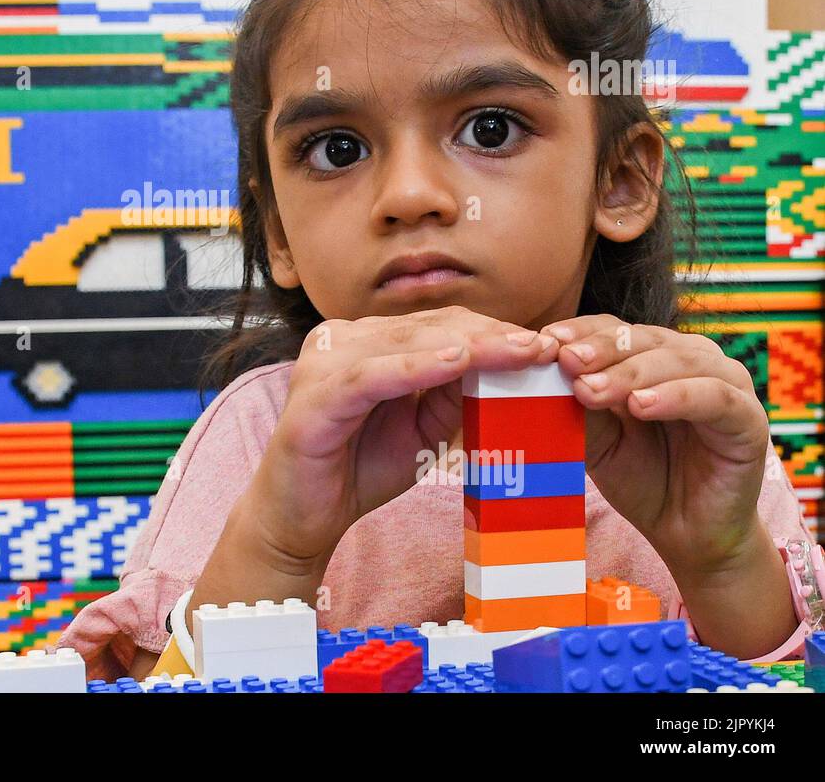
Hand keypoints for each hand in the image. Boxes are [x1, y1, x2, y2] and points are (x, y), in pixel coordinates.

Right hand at [247, 306, 558, 569]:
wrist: (301, 518)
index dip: (490, 330)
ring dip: (467, 346)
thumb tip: (502, 367)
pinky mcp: (315, 397)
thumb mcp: (421, 430)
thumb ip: (452, 397)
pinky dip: (416, 367)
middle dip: (488, 335)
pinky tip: (457, 362)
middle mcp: (341, 340)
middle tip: (540, 346)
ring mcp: (324, 364)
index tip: (542, 344)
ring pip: (405, 342)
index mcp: (364, 341)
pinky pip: (372, 375)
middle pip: (426, 326)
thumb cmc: (357, 469)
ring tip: (515, 351)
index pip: (436, 324)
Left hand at [540, 314, 769, 580]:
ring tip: (593, 389)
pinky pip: (713, 397)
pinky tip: (641, 405)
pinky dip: (674, 396)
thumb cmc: (640, 478)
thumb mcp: (598, 440)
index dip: (581, 332)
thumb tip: (546, 372)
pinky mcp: (749, 417)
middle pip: (643, 338)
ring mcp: (724, 384)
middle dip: (601, 349)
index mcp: (653, 356)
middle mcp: (690, 360)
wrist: (685, 533)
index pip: (614, 328)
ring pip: (677, 361)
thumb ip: (581, 406)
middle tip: (567, 362)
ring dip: (631, 373)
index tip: (545, 341)